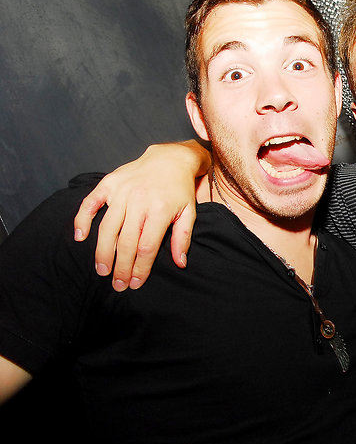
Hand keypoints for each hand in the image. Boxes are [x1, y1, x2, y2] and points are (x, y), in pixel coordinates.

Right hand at [73, 140, 209, 289]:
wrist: (170, 159)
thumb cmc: (179, 189)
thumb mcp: (189, 212)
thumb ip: (182, 238)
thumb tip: (180, 264)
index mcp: (161, 209)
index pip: (147, 246)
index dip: (140, 267)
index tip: (135, 283)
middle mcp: (140, 200)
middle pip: (126, 241)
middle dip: (121, 266)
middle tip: (117, 285)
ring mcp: (122, 191)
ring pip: (107, 227)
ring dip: (102, 251)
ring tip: (102, 270)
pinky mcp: (109, 183)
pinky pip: (91, 202)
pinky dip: (82, 219)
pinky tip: (79, 236)